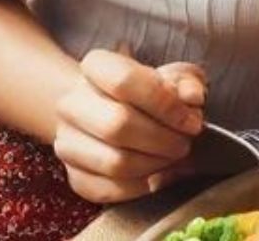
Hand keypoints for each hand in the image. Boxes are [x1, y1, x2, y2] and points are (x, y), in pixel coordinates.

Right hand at [53, 50, 204, 202]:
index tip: (192, 120)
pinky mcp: (73, 175)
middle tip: (186, 143)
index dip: (164, 103)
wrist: (111, 111)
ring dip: (156, 164)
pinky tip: (161, 175)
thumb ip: (188, 82)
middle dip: (163, 139)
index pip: (124, 80)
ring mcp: (67, 142)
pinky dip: (142, 186)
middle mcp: (71, 104)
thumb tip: (192, 97)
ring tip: (176, 158)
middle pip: (117, 125)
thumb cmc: (149, 91)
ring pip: (113, 162)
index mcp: (95, 68)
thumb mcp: (175, 75)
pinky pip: (108, 189)